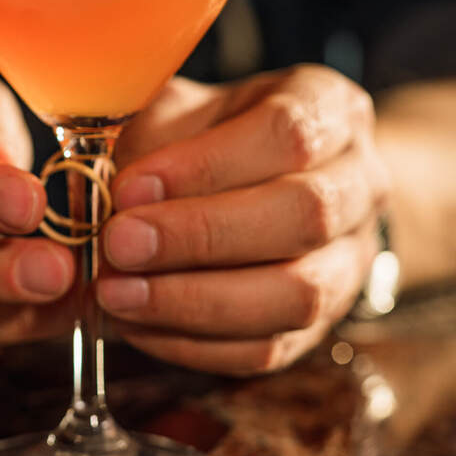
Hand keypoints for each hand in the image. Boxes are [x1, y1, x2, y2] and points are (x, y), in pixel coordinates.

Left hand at [98, 66, 389, 374]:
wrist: (267, 177)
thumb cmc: (211, 132)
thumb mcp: (182, 107)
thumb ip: (149, 135)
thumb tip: (97, 185)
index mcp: (328, 108)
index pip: (286, 133)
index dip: (206, 165)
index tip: (130, 186)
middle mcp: (358, 182)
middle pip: (303, 215)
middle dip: (201, 235)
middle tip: (118, 244)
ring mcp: (349, 259)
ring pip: (297, 294)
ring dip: (196, 300)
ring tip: (118, 293)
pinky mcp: (322, 324)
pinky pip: (269, 349)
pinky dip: (197, 344)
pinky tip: (138, 325)